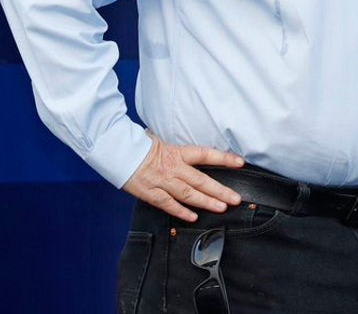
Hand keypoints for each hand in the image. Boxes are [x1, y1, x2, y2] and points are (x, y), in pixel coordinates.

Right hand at [121, 132, 244, 221]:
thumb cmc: (140, 145)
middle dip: (220, 190)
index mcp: (178, 152)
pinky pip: (168, 204)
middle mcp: (173, 168)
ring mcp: (162, 181)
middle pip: (201, 180)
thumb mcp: (163, 140)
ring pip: (188, 194)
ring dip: (206, 202)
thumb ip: (178, 150)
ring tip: (221, 208)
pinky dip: (181, 212)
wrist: (116, 151)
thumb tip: (191, 151)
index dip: (224, 158)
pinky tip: (193, 217)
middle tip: (236, 199)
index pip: (206, 154)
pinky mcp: (149, 193)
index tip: (240, 163)